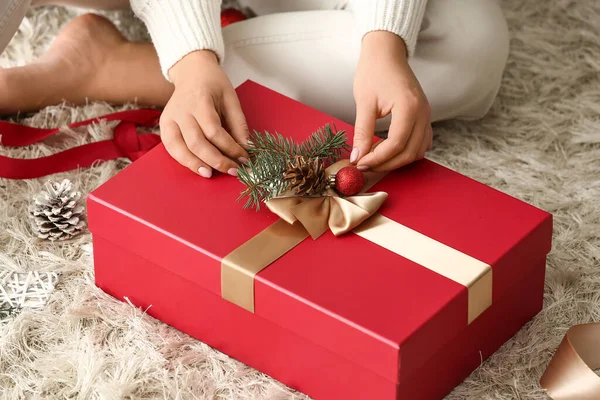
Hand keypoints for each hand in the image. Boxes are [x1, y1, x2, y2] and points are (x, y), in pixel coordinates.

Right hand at [161, 50, 248, 177]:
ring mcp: (169, 119)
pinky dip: (184, 160)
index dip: (230, 148)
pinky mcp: (164, 126)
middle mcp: (181, 111)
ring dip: (196, 165)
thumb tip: (246, 148)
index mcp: (199, 100)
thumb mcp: (231, 98)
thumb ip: (238, 123)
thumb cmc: (213, 84)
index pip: (214, 131)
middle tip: (233, 171)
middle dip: (217, 161)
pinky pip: (171, 148)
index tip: (244, 158)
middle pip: (197, 143)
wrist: (191, 72)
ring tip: (212, 174)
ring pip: (180, 149)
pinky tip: (198, 167)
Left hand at [352, 31, 431, 171]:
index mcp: (409, 107)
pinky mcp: (424, 116)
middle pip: (409, 152)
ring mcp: (426, 115)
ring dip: (397, 160)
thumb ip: (362, 131)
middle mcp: (423, 113)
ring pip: (417, 151)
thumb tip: (357, 157)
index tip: (360, 163)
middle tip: (365, 165)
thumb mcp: (364, 102)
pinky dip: (406, 152)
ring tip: (374, 159)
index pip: (396, 144)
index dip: (377, 159)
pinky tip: (388, 151)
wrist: (386, 52)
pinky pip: (421, 143)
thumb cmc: (373, 72)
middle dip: (386, 164)